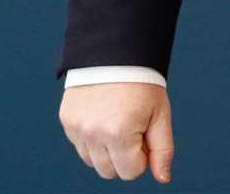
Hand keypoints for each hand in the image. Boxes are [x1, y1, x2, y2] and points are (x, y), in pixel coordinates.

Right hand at [59, 83, 174, 182]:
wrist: (115, 50)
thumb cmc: (143, 83)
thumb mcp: (160, 114)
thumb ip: (162, 149)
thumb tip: (163, 179)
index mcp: (119, 133)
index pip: (131, 172)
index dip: (142, 155)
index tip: (145, 131)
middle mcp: (93, 133)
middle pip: (109, 172)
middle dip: (124, 156)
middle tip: (132, 126)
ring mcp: (76, 128)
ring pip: (92, 162)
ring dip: (106, 150)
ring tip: (117, 120)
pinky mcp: (66, 120)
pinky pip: (80, 145)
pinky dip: (92, 138)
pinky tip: (102, 115)